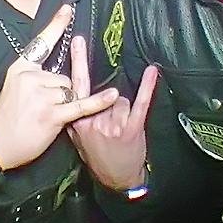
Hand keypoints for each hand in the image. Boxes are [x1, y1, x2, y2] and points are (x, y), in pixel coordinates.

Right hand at [0, 5, 117, 169]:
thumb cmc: (6, 116)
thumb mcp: (14, 86)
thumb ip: (34, 76)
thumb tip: (58, 73)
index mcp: (21, 68)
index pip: (42, 43)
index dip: (56, 26)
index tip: (68, 9)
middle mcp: (31, 78)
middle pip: (64, 76)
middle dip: (61, 92)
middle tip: (41, 108)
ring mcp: (42, 96)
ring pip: (71, 90)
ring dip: (66, 104)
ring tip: (46, 117)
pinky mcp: (52, 114)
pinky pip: (81, 105)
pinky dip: (98, 102)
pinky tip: (112, 95)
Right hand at [67, 35, 158, 189]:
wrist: (117, 181)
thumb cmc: (98, 159)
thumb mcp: (77, 141)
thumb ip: (74, 119)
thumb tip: (70, 97)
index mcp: (78, 122)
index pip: (75, 89)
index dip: (74, 66)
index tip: (73, 45)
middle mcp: (94, 121)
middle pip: (100, 91)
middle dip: (84, 66)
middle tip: (78, 41)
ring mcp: (113, 124)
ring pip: (120, 99)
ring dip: (123, 108)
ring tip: (122, 127)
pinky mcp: (132, 128)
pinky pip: (141, 103)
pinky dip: (147, 87)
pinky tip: (152, 72)